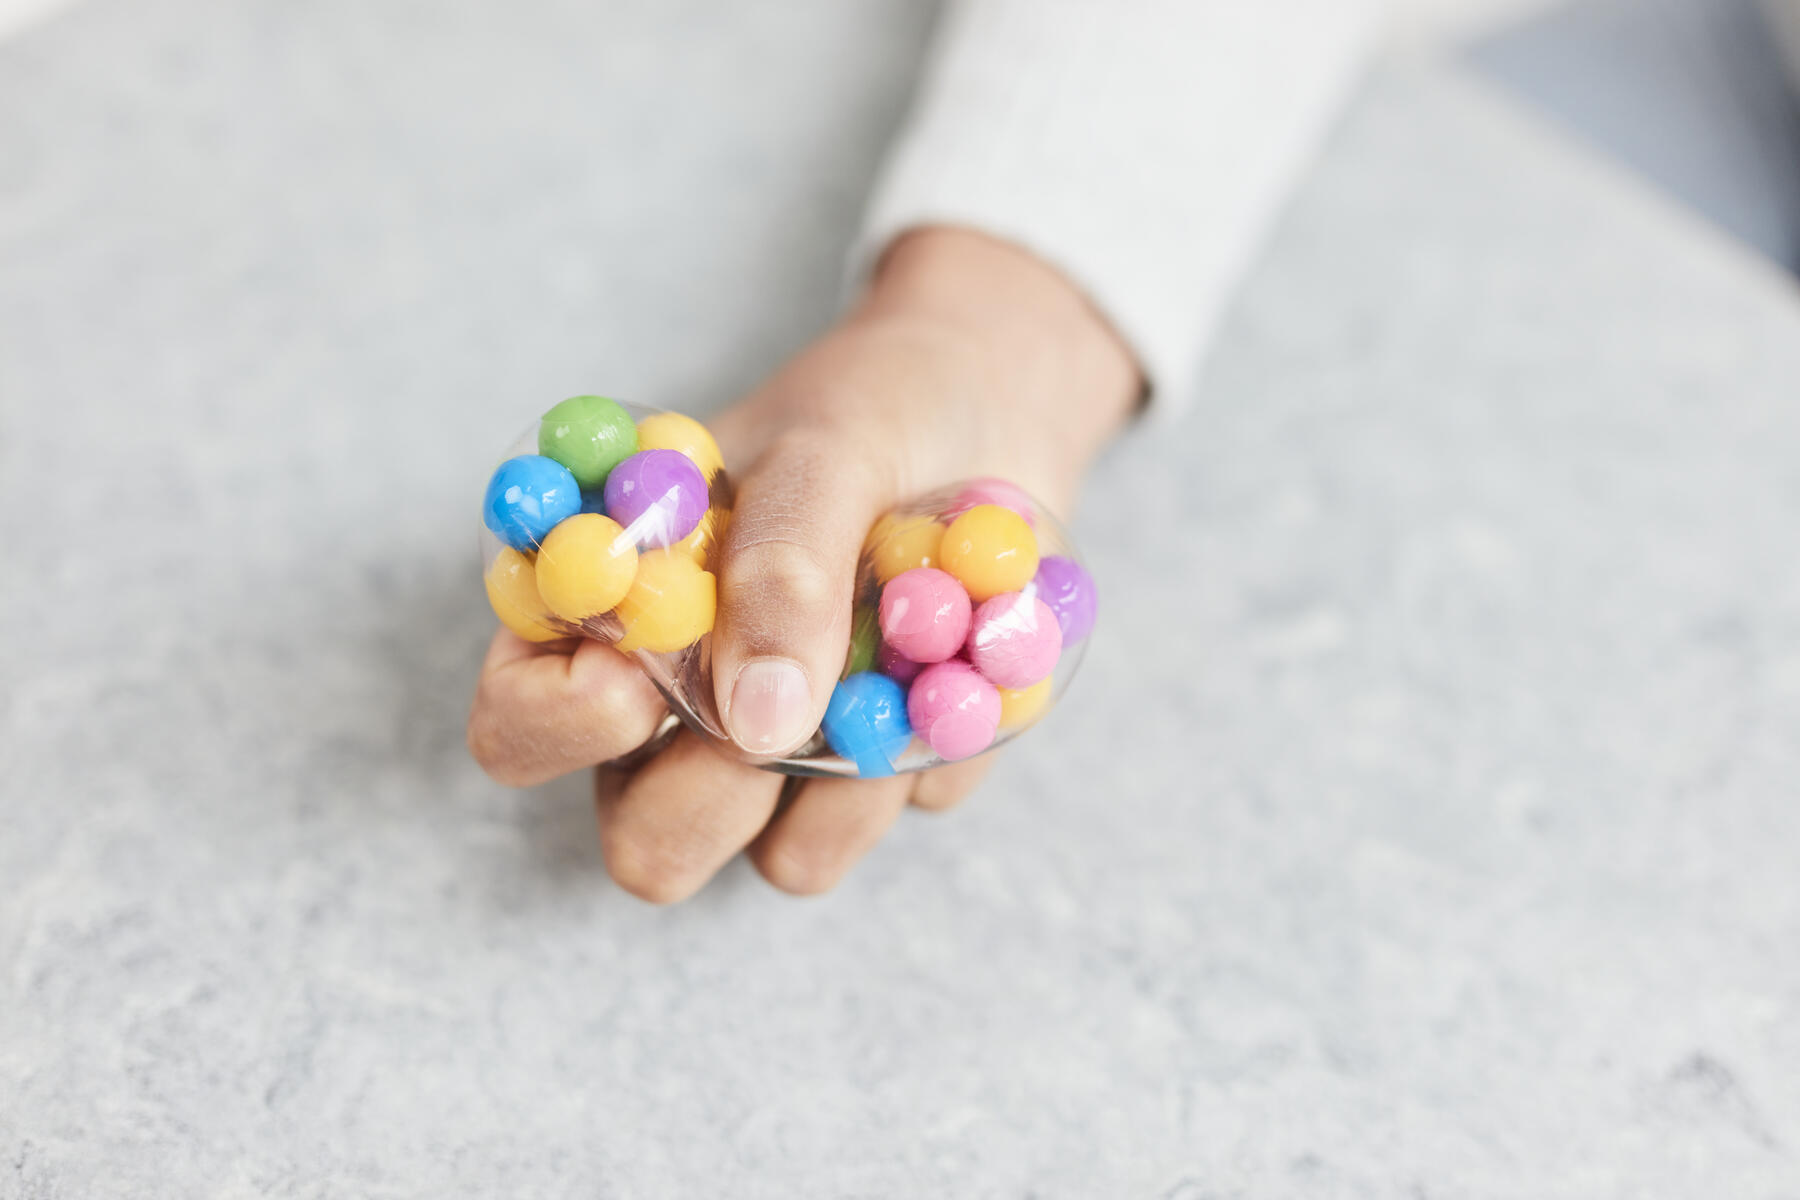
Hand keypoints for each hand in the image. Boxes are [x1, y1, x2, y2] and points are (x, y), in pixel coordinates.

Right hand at [467, 228, 1140, 901]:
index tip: (632, 678)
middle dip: (718, 796)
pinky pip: (913, 808)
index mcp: (612, 620)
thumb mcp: (824, 448)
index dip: (555, 725)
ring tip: (906, 653)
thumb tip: (759, 720)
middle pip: (646, 846)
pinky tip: (957, 647)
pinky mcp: (891, 772)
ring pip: (789, 863)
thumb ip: (779, 563)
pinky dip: (947, 736)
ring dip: (859, 775)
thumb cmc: (875, 406)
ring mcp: (792, 760)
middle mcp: (685, 713)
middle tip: (789, 706)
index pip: (516, 725)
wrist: (993, 404)